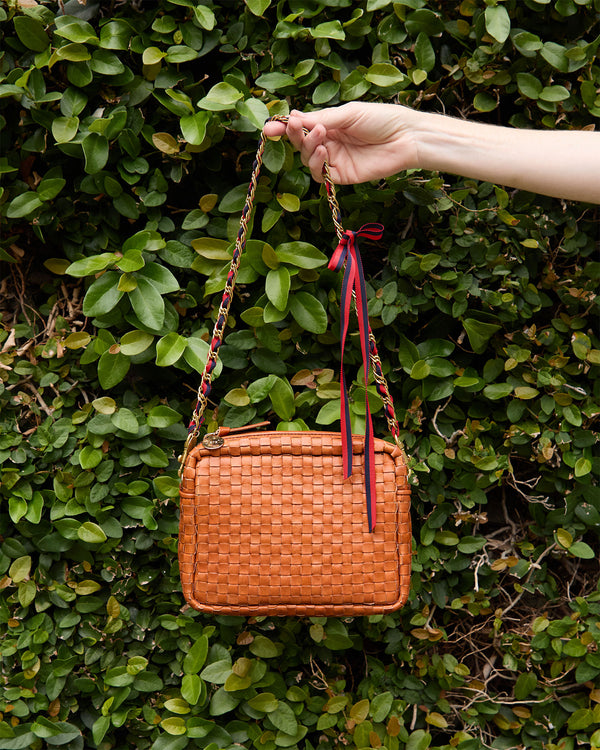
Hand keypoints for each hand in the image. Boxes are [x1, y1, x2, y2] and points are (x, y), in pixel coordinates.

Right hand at [263, 103, 419, 183]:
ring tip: (319, 135)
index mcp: (331, 124)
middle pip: (302, 144)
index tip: (270, 127)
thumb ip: (322, 118)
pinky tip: (323, 151)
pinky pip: (321, 175)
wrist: (406, 137)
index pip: (302, 127)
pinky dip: (317, 165)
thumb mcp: (348, 114)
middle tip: (296, 127)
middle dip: (295, 136)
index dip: (285, 128)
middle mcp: (330, 143)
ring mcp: (336, 161)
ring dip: (308, 148)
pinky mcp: (343, 176)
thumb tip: (294, 117)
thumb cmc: (381, 119)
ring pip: (309, 160)